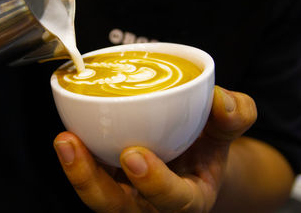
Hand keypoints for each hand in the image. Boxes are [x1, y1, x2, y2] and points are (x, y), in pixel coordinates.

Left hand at [53, 86, 256, 211]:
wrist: (189, 153)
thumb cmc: (206, 144)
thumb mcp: (227, 129)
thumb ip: (236, 115)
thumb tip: (220, 98)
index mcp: (188, 198)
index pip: (174, 201)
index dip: (155, 184)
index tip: (134, 155)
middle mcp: (151, 204)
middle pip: (117, 208)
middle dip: (92, 183)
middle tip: (72, 145)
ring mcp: (126, 194)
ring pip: (97, 195)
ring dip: (76, 170)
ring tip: (64, 139)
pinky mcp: (108, 179)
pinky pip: (89, 174)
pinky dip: (77, 156)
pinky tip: (70, 131)